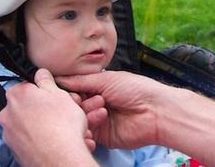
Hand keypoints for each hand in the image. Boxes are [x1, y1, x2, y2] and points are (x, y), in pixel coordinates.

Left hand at [0, 69, 96, 165]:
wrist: (59, 158)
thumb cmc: (61, 126)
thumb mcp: (60, 94)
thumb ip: (46, 81)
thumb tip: (41, 74)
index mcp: (17, 94)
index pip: (27, 86)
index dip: (43, 91)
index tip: (53, 97)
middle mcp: (8, 114)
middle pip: (27, 107)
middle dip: (43, 110)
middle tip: (62, 114)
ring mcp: (9, 134)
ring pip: (29, 125)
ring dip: (44, 126)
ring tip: (63, 131)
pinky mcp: (14, 151)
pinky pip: (29, 140)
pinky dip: (41, 140)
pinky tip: (56, 141)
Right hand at [57, 70, 172, 148]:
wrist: (155, 112)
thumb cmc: (136, 90)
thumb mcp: (107, 79)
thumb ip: (82, 80)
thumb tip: (59, 77)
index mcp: (99, 87)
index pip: (75, 89)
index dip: (69, 90)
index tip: (64, 89)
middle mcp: (97, 103)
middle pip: (74, 105)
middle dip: (75, 102)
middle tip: (79, 100)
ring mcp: (99, 120)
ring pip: (78, 119)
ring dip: (84, 114)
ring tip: (100, 109)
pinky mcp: (102, 136)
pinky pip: (86, 134)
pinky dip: (86, 129)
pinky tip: (93, 124)